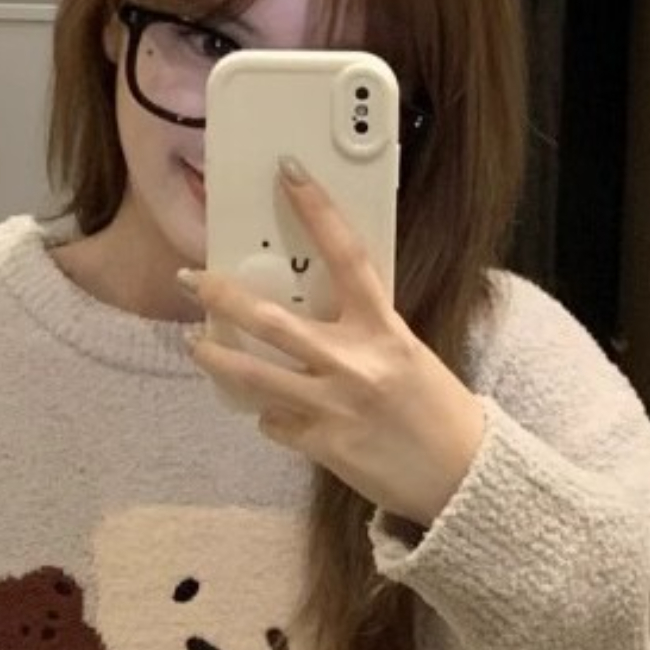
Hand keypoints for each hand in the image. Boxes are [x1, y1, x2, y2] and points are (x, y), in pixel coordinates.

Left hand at [183, 159, 485, 527]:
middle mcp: (355, 363)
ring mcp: (333, 406)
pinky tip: (274, 414)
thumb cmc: (437, 412)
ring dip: (214, 359)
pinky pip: (272, 423)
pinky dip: (268, 416)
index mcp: (385, 330)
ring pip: (251, 377)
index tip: (288, 173)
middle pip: (270, 321)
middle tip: (189, 278)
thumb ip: (362, 334)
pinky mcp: (321, 445)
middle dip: (220, 296)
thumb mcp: (406, 355)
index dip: (317, 209)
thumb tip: (310, 315)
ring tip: (195, 345)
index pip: (347, 255)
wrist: (460, 476)